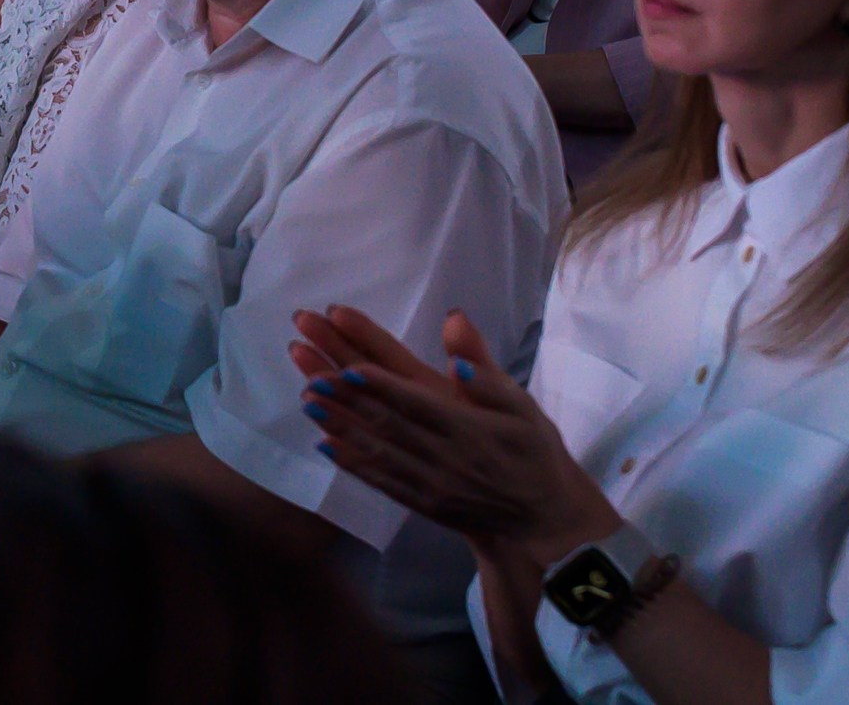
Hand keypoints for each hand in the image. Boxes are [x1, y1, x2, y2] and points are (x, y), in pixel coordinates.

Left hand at [294, 307, 619, 562]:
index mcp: (466, 426)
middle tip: (306, 361)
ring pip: (375, 448)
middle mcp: (442, 455)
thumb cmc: (535, 454)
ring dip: (338, 422)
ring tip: (306, 398)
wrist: (542, 522)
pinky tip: (325, 444)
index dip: (379, 383)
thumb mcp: (524, 407)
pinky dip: (351, 462)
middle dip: (341, 390)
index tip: (346, 365)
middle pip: (384, 418)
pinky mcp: (421, 502)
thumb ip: (486, 371)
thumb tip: (455, 326)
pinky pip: (381, 480)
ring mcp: (428, 482)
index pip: (414, 400)